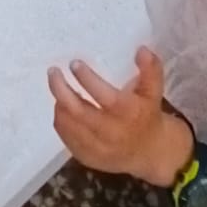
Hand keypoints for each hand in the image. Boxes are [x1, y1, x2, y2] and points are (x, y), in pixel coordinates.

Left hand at [47, 47, 193, 186]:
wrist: (149, 152)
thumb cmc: (147, 115)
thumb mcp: (153, 91)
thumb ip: (150, 69)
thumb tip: (141, 49)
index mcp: (128, 113)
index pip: (103, 96)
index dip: (87, 79)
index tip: (74, 63)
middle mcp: (111, 133)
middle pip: (78, 112)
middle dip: (61, 89)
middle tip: (53, 71)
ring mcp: (97, 148)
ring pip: (69, 124)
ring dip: (60, 104)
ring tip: (58, 86)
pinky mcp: (87, 157)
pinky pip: (66, 138)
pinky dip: (61, 121)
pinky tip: (63, 107)